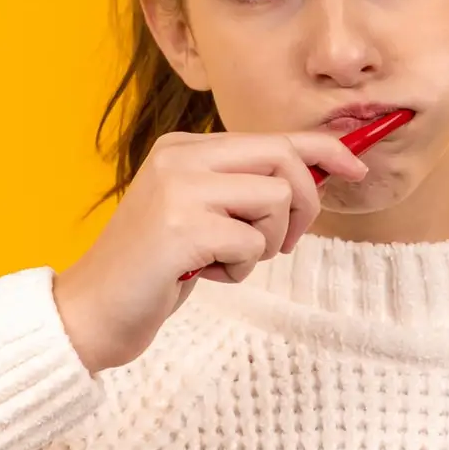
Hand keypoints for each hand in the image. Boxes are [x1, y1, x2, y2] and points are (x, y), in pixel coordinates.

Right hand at [52, 130, 366, 374]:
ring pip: (274, 199)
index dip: (324, 150)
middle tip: (284, 243)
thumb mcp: (202, 215)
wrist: (91, 312)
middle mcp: (180, 157)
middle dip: (304, 204)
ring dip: (264, 243)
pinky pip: (251, 242)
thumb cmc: (156, 269)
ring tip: (223, 260)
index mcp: (184, 147)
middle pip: (283, 159)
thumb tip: (318, 175)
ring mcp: (178, 189)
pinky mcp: (181, 227)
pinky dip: (239, 268)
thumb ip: (245, 189)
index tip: (357, 168)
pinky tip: (203, 275)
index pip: (272, 137)